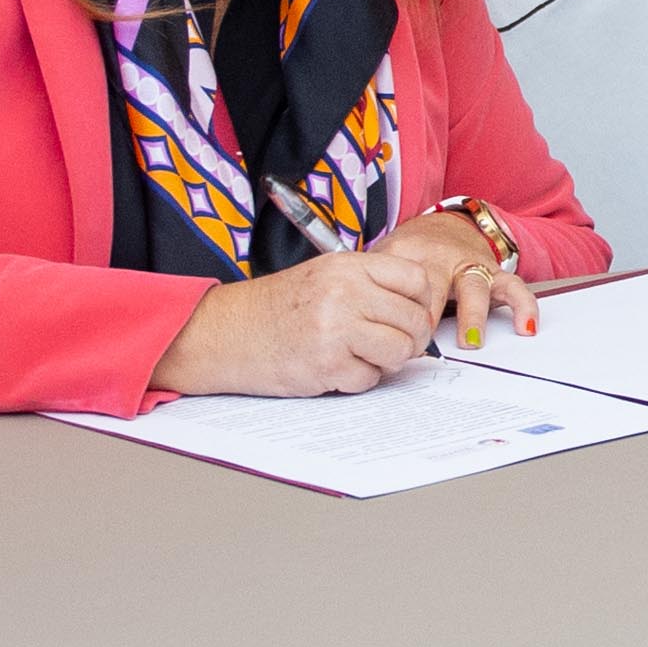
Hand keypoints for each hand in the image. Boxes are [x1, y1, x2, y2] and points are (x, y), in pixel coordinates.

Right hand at [150, 241, 463, 398]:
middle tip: (395, 345)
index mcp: (348, 266)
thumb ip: (369, 284)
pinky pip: (369, 379)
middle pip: (414, 320)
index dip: (423, 302)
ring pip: (399, 352)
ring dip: (388, 362)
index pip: (417, 279)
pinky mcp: (325, 365)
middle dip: (411, 339)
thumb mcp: (324, 276)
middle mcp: (345, 293)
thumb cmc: (276, 307)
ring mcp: (336, 330)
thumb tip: (421, 307)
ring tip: (365, 357)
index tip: (413, 315)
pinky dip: (359, 380)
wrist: (224, 333)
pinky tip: (337, 369)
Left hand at [371, 209, 543, 351]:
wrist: (441, 227)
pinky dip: (523, 305)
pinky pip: (514, 286)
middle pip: (435, 286)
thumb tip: (359, 331)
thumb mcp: (382, 261)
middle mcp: (441, 256)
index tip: (394, 343)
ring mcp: (470, 263)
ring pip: (474, 286)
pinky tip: (525, 326)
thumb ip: (371, 289)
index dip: (397, 319)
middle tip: (423, 346)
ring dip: (472, 315)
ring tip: (471, 342)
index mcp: (408, 254)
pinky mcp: (494, 271)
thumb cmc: (408, 254)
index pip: (400, 288)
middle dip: (429, 319)